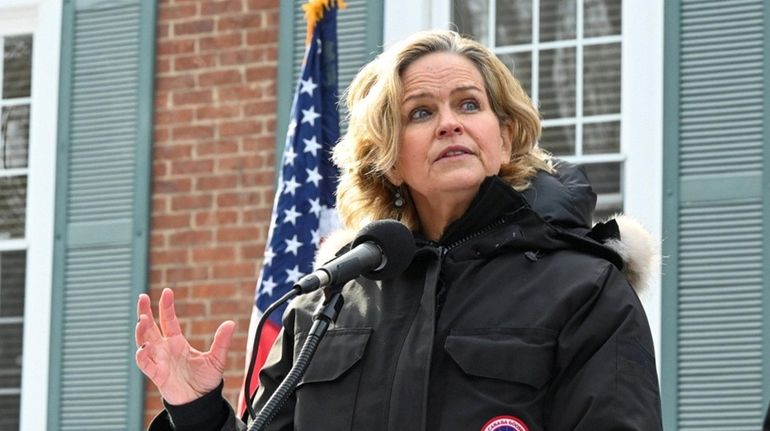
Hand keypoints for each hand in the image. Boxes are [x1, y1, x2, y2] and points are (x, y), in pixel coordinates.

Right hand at [135, 288, 235, 404]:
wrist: (200, 401)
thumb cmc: (205, 380)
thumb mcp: (217, 358)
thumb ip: (221, 341)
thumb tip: (231, 323)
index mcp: (177, 342)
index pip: (168, 320)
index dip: (166, 306)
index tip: (166, 291)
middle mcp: (165, 349)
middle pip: (150, 327)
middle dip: (144, 312)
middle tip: (142, 297)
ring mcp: (159, 360)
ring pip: (144, 342)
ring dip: (142, 331)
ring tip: (143, 319)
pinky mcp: (157, 375)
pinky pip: (145, 364)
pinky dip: (142, 356)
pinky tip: (144, 347)